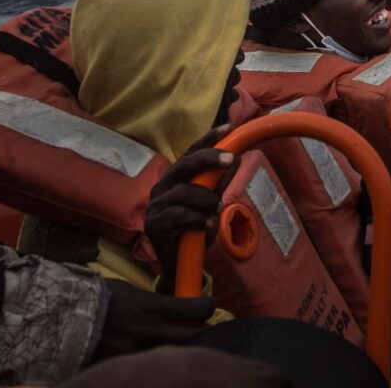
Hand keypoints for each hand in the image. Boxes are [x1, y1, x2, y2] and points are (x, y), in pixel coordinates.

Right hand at [91, 280, 215, 359]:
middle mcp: (152, 333)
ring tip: (176, 348)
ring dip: (178, 351)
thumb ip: (156, 304)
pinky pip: (148, 367)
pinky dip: (154, 364)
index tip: (205, 307)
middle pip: (195, 338)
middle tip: (201, 332)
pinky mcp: (124, 366)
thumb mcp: (132, 293)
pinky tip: (153, 363)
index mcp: (154, 308)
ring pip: (174, 356)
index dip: (207, 307)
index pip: (199, 309)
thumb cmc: (98, 297)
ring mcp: (139, 353)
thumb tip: (176, 310)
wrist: (64, 317)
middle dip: (203, 335)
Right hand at [145, 125, 234, 284]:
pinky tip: (205, 225)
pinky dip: (197, 219)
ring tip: (217, 210)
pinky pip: (179, 215)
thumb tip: (236, 158)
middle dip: (209, 158)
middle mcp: (163, 186)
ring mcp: (156, 204)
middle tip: (231, 158)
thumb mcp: (213, 204)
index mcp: (177, 177)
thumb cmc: (194, 228)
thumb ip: (221, 183)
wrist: (179, 262)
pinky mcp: (154, 224)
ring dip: (207, 199)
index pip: (191, 152)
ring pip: (184, 191)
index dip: (208, 139)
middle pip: (184, 164)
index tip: (228, 127)